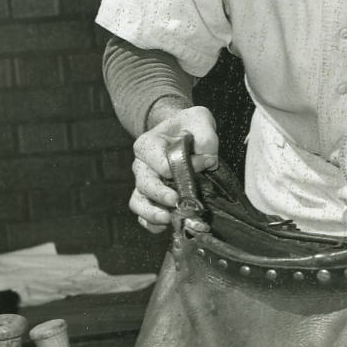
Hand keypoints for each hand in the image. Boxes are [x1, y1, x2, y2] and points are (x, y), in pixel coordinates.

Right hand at [129, 106, 218, 233]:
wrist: (181, 132)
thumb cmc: (189, 126)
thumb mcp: (200, 119)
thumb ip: (206, 135)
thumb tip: (208, 161)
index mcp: (148, 144)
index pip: (161, 162)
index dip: (185, 166)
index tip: (209, 161)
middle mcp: (141, 165)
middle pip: (144, 184)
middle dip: (160, 195)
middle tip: (177, 201)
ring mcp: (143, 183)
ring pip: (138, 202)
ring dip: (152, 213)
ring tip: (168, 219)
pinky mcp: (149, 198)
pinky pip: (143, 215)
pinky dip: (151, 223)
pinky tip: (165, 226)